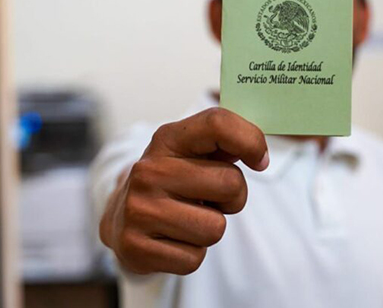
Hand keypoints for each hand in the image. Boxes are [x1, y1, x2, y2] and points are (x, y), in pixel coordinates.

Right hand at [99, 107, 268, 274]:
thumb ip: (226, 141)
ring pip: (215, 228)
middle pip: (231, 184)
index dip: (250, 141)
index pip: (218, 124)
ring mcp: (139, 209)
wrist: (123, 218)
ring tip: (188, 218)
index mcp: (168, 139)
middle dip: (233, 198)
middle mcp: (149, 170)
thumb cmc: (174, 180)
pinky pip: (194, 259)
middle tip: (210, 199)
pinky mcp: (135, 247)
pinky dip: (192, 254)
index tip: (260, 160)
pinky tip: (173, 239)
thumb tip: (259, 153)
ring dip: (211, 229)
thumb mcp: (194, 151)